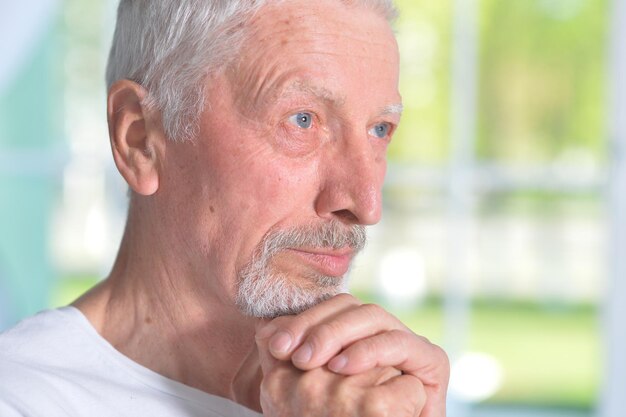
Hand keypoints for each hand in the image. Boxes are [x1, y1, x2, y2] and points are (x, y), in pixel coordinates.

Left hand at [256, 324, 425, 415]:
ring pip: (374, 316)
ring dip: (340, 334)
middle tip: (295, 355)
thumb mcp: (299, 388)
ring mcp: (407, 344)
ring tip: (316, 362)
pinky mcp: (431, 361)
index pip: (328, 308)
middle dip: (318, 326)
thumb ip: (283, 358)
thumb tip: (264, 329)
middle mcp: (381, 332)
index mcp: (354, 332)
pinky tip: (344, 367)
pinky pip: (402, 343)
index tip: (276, 346)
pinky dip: (371, 350)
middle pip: (350, 306)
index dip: (302, 320)